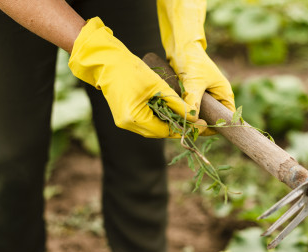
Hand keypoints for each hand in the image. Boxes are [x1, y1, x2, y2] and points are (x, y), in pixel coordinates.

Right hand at [68, 17, 199, 137]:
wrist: (107, 62)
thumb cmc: (132, 70)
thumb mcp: (159, 86)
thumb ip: (177, 104)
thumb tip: (193, 118)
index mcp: (134, 118)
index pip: (164, 131)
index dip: (183, 128)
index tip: (200, 124)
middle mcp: (127, 124)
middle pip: (158, 132)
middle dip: (176, 126)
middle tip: (195, 121)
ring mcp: (124, 121)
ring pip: (152, 127)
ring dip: (167, 122)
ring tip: (184, 115)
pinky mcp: (124, 116)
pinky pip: (145, 121)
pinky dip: (158, 117)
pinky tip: (169, 110)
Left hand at [157, 0, 235, 135]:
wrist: (181, 46)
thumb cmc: (192, 61)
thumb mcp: (194, 82)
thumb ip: (193, 101)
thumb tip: (192, 120)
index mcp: (224, 95)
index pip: (226, 118)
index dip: (216, 127)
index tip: (201, 131)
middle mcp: (217, 98)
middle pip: (213, 119)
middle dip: (201, 124)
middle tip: (188, 129)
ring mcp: (206, 97)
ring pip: (201, 115)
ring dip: (192, 119)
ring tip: (180, 121)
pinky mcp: (194, 96)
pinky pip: (192, 109)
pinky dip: (186, 112)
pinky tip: (176, 115)